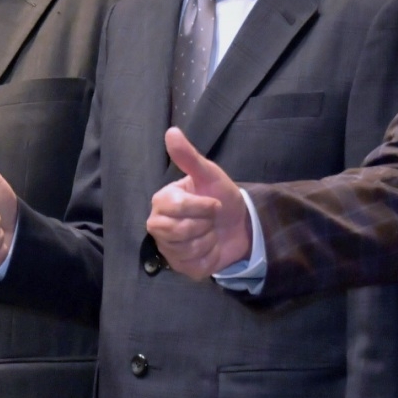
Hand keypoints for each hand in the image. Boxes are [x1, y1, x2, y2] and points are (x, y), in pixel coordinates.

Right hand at [145, 129, 250, 279]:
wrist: (240, 225)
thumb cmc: (220, 197)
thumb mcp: (209, 175)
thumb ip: (189, 157)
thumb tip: (171, 131)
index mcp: (162, 201)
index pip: (175, 207)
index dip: (201, 207)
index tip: (214, 204)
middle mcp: (158, 225)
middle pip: (177, 230)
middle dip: (204, 224)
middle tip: (210, 219)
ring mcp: (168, 248)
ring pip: (187, 248)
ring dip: (209, 240)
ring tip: (210, 233)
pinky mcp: (180, 266)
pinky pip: (194, 265)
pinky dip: (209, 257)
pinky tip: (210, 248)